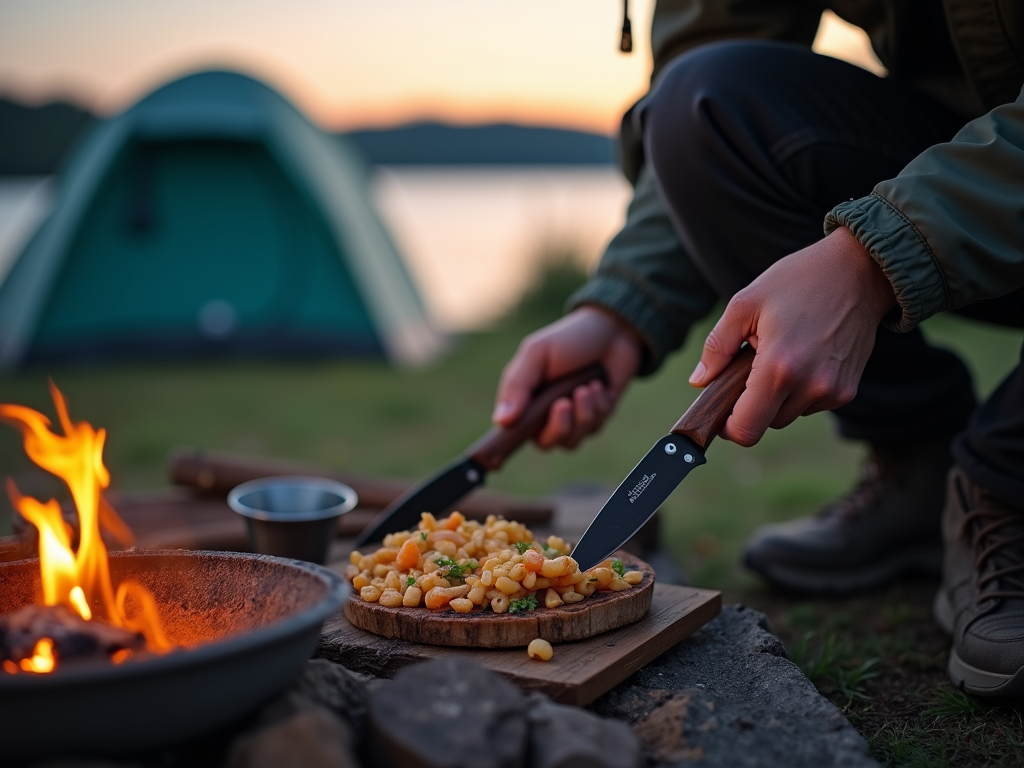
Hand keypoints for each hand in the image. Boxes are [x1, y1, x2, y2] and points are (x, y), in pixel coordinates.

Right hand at [493, 306, 641, 448]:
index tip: (525, 431)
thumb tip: (501, 421)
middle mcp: (545, 413)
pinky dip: (599, 407)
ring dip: (583, 414)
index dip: (512, 440)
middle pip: (545, 443)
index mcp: (524, 398)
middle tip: (565, 402)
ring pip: (572, 440)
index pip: (511, 432)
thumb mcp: (537, 354)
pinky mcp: (596, 417)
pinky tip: (599, 385)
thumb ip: (518, 386)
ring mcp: (572, 418)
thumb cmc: (569, 338)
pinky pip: (595, 429)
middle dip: (559, 426)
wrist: (612, 330)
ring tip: (587, 386)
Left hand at [689, 226, 896, 445]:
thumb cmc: (799, 281)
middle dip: (751, 403)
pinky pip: (810, 405)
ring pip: (788, 415)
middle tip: (752, 365)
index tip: (722, 409)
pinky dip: (799, 390)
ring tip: (781, 354)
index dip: (727, 426)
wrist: (859, 271)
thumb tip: (699, 381)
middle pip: (766, 424)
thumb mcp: (745, 304)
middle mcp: (810, 387)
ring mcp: (832, 392)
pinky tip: (803, 357)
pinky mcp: (847, 390)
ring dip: (777, 396)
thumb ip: (718, 348)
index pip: (746, 430)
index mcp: (779, 368)